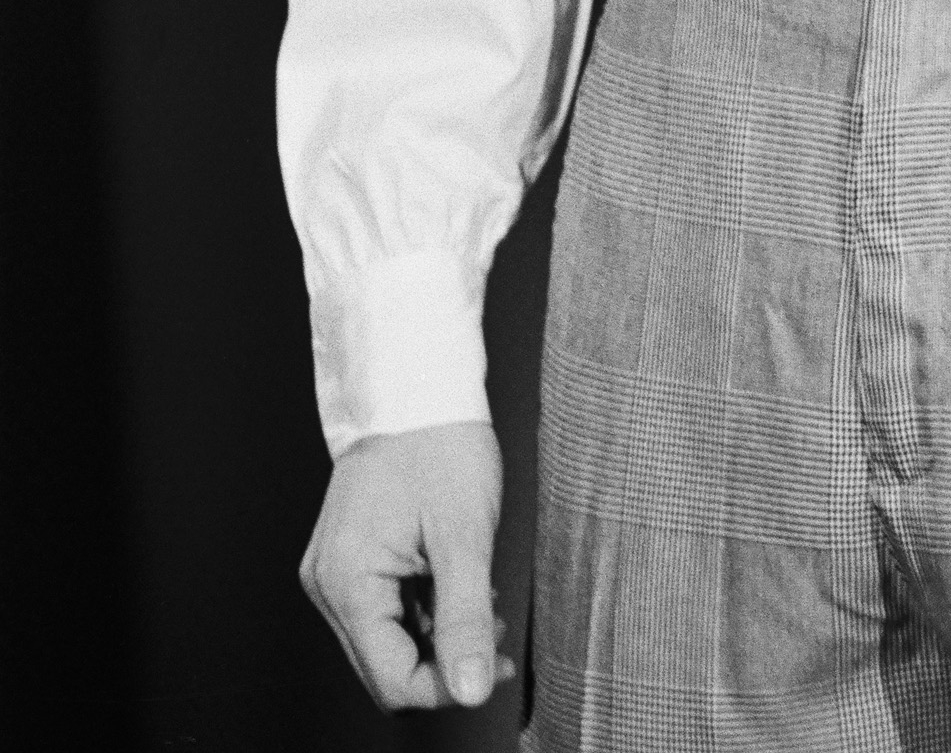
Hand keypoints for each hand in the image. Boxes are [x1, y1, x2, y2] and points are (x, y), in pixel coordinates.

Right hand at [301, 418, 512, 711]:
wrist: (417, 384)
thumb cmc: (440, 444)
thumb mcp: (464, 535)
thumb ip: (466, 619)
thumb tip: (473, 690)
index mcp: (347, 582)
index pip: (392, 680)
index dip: (447, 687)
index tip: (498, 665)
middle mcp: (329, 584)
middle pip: (386, 665)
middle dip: (445, 660)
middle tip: (496, 628)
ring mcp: (335, 570)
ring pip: (388, 639)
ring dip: (439, 634)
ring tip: (483, 597)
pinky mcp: (349, 558)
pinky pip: (386, 608)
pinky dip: (425, 608)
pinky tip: (457, 581)